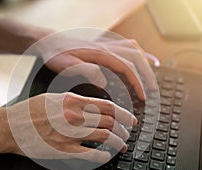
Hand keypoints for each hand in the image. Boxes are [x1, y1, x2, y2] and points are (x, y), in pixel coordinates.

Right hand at [7, 92, 136, 162]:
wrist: (9, 126)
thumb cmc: (29, 111)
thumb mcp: (53, 97)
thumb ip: (74, 100)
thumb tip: (93, 105)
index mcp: (72, 101)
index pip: (107, 106)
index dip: (123, 113)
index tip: (130, 119)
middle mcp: (74, 116)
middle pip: (109, 122)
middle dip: (123, 129)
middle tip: (128, 133)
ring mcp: (70, 134)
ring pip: (104, 137)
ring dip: (117, 142)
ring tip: (121, 145)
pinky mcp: (63, 150)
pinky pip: (91, 154)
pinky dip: (103, 156)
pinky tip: (106, 156)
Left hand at [35, 32, 156, 99]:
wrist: (48, 42)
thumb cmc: (56, 54)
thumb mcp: (66, 65)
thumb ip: (85, 71)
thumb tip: (103, 81)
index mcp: (100, 53)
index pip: (126, 67)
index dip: (136, 82)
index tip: (142, 96)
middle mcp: (106, 46)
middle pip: (136, 57)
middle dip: (146, 75)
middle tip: (152, 91)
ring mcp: (107, 44)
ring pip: (134, 50)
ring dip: (146, 64)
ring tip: (152, 78)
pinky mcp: (105, 46)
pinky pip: (127, 46)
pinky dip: (139, 53)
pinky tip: (145, 60)